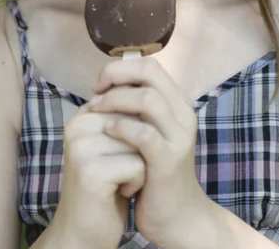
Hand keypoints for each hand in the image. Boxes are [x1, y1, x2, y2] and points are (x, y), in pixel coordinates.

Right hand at [52, 102, 144, 248]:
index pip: (130, 103)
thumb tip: (150, 91)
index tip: (116, 154)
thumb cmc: (108, 185)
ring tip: (117, 181)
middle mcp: (77, 126)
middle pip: (137, 121)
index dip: (137, 132)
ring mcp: (82, 148)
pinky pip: (138, 166)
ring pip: (140, 142)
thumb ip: (125, 115)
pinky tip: (118, 193)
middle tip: (117, 170)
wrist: (85, 231)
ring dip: (139, 166)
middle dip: (139, 148)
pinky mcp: (91, 172)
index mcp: (83, 114)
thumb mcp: (115, 143)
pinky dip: (137, 182)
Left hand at [91, 57, 209, 247]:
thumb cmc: (154, 170)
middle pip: (150, 72)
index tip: (99, 84)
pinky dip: (121, 128)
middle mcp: (183, 114)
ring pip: (148, 99)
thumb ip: (136, 108)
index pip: (150, 65)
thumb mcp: (150, 131)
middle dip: (116, 75)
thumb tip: (105, 83)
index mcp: (177, 103)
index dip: (120, 68)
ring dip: (115, 100)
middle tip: (95, 92)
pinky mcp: (168, 160)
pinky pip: (144, 134)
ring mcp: (179, 137)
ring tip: (96, 111)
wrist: (177, 214)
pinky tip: (107, 132)